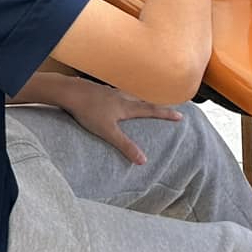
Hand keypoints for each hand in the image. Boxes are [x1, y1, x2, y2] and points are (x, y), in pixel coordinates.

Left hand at [57, 80, 183, 165]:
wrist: (70, 92)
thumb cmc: (89, 112)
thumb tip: (143, 160)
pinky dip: (125, 96)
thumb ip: (125, 146)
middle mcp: (122, 97)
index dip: (166, 114)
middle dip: (157, 105)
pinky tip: (118, 98)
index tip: (180, 116)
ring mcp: (111, 92)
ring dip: (141, 99)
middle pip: (144, 101)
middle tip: (168, 106)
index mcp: (126, 107)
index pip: (151, 111)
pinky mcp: (101, 90)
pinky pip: (118, 93)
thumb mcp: (108, 132)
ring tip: (145, 102)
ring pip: (131, 95)